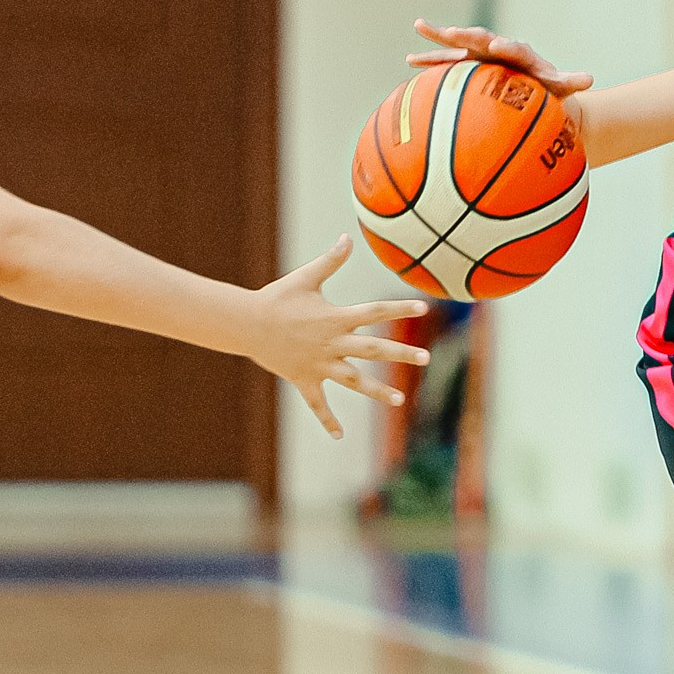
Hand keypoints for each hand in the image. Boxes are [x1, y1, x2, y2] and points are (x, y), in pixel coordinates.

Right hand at [246, 237, 430, 438]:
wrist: (247, 324)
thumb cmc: (277, 298)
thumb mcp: (306, 278)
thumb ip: (331, 261)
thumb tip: (348, 237)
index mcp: (336, 318)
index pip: (374, 312)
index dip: (399, 309)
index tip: (424, 309)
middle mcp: (332, 343)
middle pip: (373, 349)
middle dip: (401, 353)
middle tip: (426, 358)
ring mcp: (319, 364)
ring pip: (354, 381)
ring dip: (377, 391)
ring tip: (400, 400)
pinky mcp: (305, 380)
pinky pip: (318, 404)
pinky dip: (328, 420)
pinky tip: (339, 436)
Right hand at [408, 19, 593, 101]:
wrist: (533, 88)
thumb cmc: (547, 91)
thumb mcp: (559, 88)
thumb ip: (570, 81)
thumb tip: (590, 79)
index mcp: (520, 54)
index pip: (513, 47)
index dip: (506, 46)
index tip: (498, 45)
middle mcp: (498, 49)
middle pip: (482, 38)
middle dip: (468, 35)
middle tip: (454, 32)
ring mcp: (480, 55)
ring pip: (459, 43)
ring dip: (440, 37)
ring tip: (420, 25)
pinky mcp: (468, 65)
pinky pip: (446, 62)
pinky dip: (430, 60)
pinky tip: (410, 60)